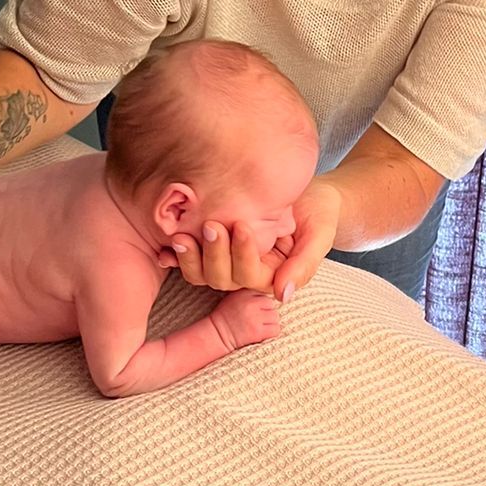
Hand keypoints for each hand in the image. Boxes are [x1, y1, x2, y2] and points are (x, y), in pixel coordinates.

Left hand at [158, 175, 342, 303]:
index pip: (252, 275)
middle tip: (211, 226)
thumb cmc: (318, 210)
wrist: (306, 190)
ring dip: (191, 257)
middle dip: (215, 255)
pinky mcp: (214, 248)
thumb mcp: (320, 233)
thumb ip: (305, 264)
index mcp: (273, 275)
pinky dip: (175, 257)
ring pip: (203, 274)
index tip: (242, 226)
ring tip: (181, 236)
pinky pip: (191, 260)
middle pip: (223, 278)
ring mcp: (229, 262)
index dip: (244, 255)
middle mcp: (248, 273)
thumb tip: (284, 294)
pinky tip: (165, 246)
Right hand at [210, 290, 282, 351]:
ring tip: (259, 325)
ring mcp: (255, 318)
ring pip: (275, 317)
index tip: (255, 309)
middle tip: (257, 319)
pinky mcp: (257, 331)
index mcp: (245, 292)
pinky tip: (262, 332)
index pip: (265, 294)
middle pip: (272, 305)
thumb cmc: (227, 315)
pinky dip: (271, 332)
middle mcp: (250, 303)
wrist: (217, 333)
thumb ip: (252, 292)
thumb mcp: (235, 296)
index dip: (262, 303)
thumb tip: (274, 291)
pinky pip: (275, 329)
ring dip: (270, 322)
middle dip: (267, 312)